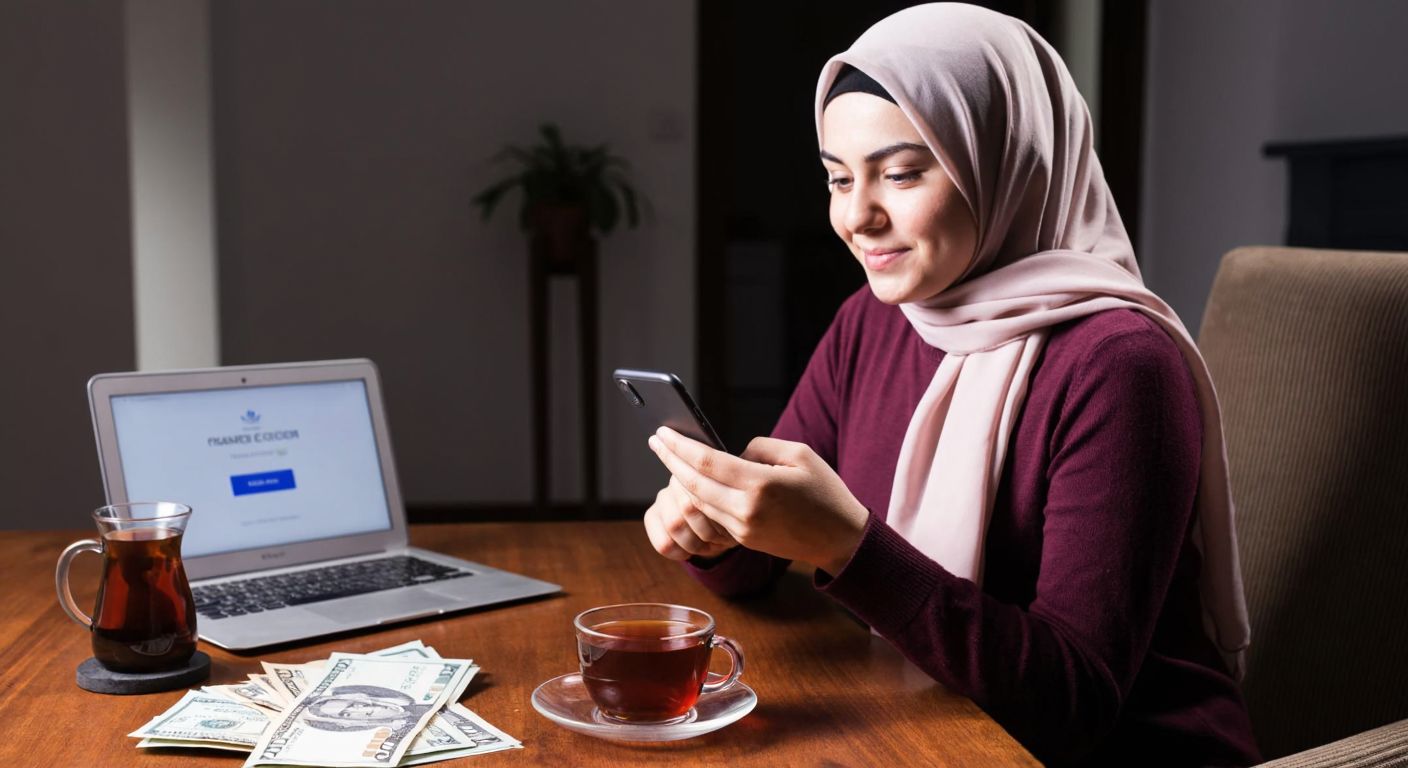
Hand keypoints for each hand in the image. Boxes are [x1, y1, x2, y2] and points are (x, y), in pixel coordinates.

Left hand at [647, 427, 868, 575]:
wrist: (840, 540)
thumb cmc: (825, 492)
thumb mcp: (799, 455)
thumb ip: (759, 448)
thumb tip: (729, 454)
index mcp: (761, 485)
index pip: (706, 462)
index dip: (679, 446)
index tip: (662, 432)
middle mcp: (746, 510)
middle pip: (693, 483)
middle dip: (670, 460)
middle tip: (656, 441)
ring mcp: (743, 529)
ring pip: (698, 501)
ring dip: (681, 479)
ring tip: (670, 457)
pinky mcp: (744, 539)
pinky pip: (712, 515)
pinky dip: (698, 496)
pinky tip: (691, 480)